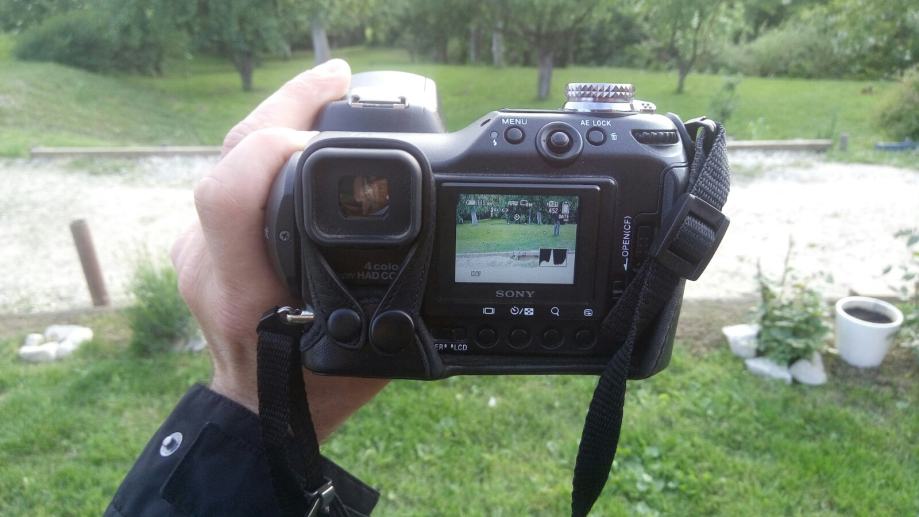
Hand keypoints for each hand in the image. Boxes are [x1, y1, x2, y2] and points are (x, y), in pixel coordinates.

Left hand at [171, 59, 387, 440]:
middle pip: (227, 157)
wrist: (255, 414)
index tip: (327, 130)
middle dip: (284, 104)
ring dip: (277, 121)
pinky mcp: (199, 247)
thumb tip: (428, 246)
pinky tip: (297, 142)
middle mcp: (212, 264)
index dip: (272, 146)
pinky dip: (266, 154)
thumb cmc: (311, 389)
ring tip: (324, 94)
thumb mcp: (363, 352)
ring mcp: (198, 253)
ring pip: (225, 161)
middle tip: (335, 79)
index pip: (229, 193)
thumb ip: (384, 303)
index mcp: (245, 290)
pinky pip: (230, 182)